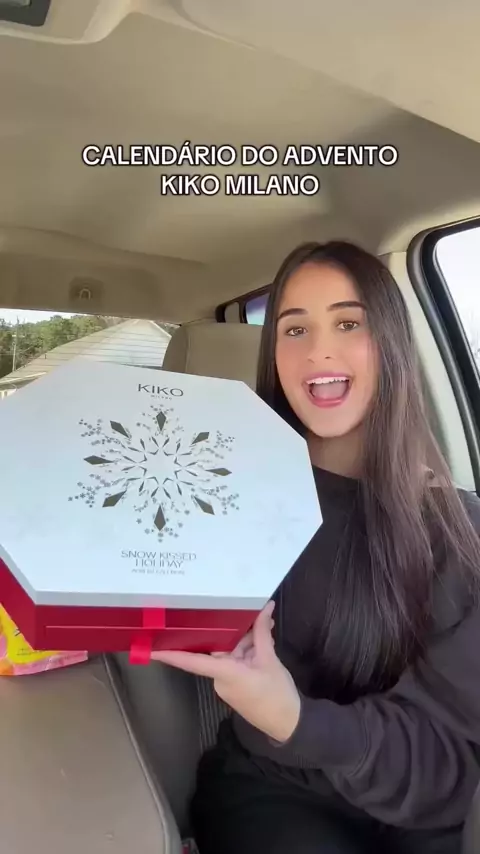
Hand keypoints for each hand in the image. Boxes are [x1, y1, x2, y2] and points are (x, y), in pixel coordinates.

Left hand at [151, 601, 300, 743]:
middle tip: (248, 611)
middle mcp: (220, 678)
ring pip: (230, 652)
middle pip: (219, 647)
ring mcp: (227, 682)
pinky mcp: (236, 684)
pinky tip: (264, 639)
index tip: (148, 648)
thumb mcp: (270, 660)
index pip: (191, 662)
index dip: (170, 655)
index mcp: (224, 673)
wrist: (289, 724)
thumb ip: (262, 633)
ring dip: (247, 640)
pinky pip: (236, 660)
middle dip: (235, 630)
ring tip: (266, 624)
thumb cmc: (277, 695)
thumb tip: (265, 607)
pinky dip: (248, 649)